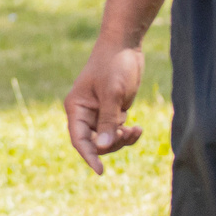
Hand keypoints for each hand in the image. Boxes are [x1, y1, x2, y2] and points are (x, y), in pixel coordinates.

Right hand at [62, 40, 144, 174]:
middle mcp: (84, 113)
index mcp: (76, 108)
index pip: (78, 139)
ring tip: (135, 130)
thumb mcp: (113, 94)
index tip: (101, 171)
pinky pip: (116, 131)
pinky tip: (138, 128)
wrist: (125, 45)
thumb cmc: (114, 65)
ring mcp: (98, 113)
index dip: (88, 156)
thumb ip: (107, 121)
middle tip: (127, 134)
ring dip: (121, 140)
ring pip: (106, 139)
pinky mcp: (112, 111)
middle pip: (93, 142)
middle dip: (110, 145)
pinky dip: (127, 134)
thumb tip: (101, 146)